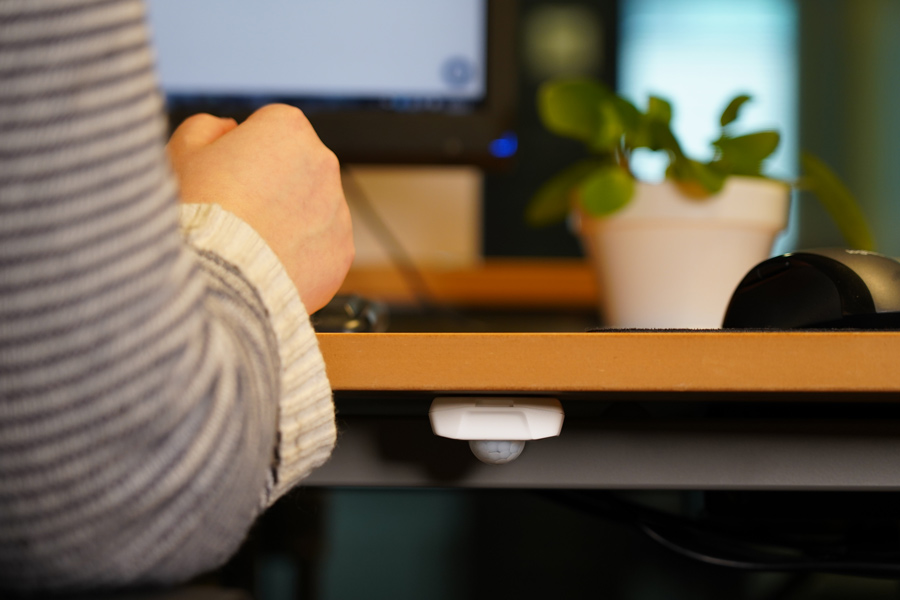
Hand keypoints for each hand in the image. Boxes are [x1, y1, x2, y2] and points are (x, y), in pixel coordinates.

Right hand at [167, 104, 353, 312]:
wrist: (220, 280)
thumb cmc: (198, 213)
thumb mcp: (183, 152)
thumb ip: (207, 127)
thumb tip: (229, 129)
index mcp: (288, 128)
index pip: (271, 129)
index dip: (244, 153)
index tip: (226, 176)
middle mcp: (324, 162)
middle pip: (296, 169)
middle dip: (273, 186)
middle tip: (237, 214)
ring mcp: (338, 209)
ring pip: (312, 210)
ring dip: (289, 221)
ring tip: (251, 243)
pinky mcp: (343, 251)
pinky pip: (320, 249)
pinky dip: (300, 257)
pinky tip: (270, 265)